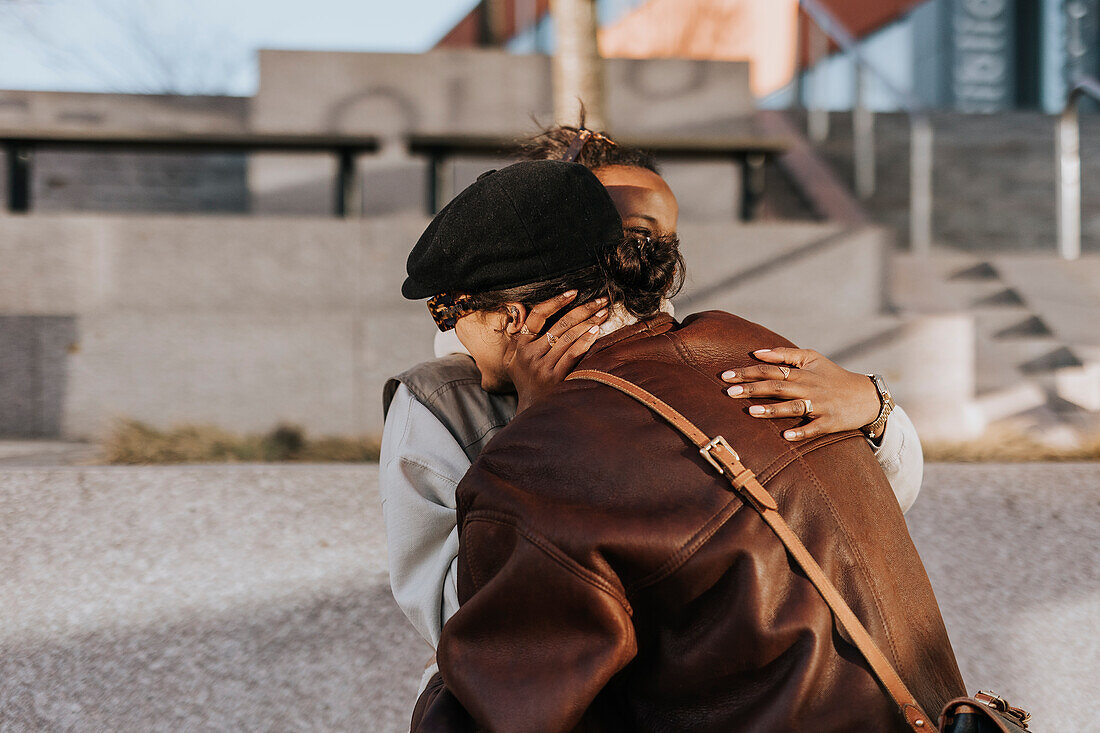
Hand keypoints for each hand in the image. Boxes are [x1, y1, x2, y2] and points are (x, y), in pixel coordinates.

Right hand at [504, 291, 609, 412]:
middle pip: (560, 324)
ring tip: (603, 313)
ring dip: (589, 323)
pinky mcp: (556, 377)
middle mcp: (529, 354)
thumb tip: (526, 308)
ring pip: (569, 337)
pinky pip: (573, 354)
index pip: (537, 315)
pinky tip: (596, 332)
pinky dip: (585, 341)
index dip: (556, 301)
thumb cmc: (526, 380)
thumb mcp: (512, 359)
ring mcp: (542, 366)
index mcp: (520, 345)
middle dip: (583, 309)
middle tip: (600, 300)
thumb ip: (518, 337)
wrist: (531, 409)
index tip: (574, 292)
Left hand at [721, 348, 880, 440]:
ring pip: (793, 407)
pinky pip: (814, 429)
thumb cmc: (833, 376)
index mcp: (802, 372)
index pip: (770, 370)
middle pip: (777, 387)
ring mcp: (820, 405)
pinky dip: (801, 432)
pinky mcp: (830, 422)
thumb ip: (785, 354)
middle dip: (752, 389)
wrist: (866, 396)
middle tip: (728, 392)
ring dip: (772, 410)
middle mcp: (809, 387)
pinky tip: (786, 437)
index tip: (725, 376)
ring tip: (751, 412)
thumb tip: (757, 353)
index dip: (748, 372)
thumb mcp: (812, 359)